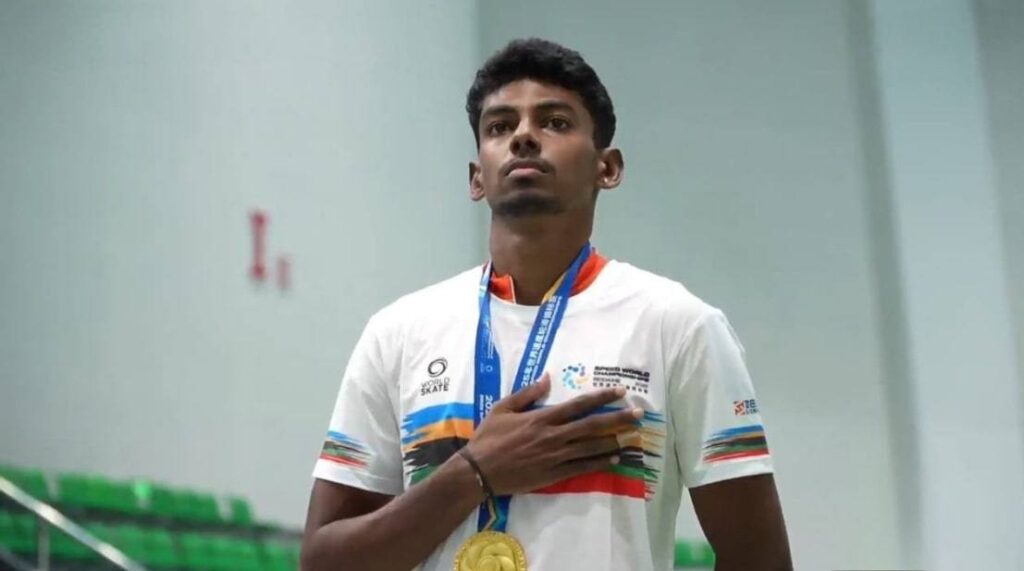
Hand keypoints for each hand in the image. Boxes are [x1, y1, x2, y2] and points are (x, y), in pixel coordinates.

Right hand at [463, 372, 643, 495]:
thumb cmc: (489, 437)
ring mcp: (555, 457)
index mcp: (542, 417)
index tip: (620, 391)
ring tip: (633, 436)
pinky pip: (582, 468)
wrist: (479, 471)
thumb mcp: (503, 408)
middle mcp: (553, 436)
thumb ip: (527, 393)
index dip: (602, 397)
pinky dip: (599, 463)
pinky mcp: (553, 474)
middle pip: (592, 425)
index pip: (579, 405)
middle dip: (618, 419)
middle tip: (639, 414)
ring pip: (591, 447)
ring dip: (614, 441)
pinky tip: (614, 459)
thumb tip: (547, 377)